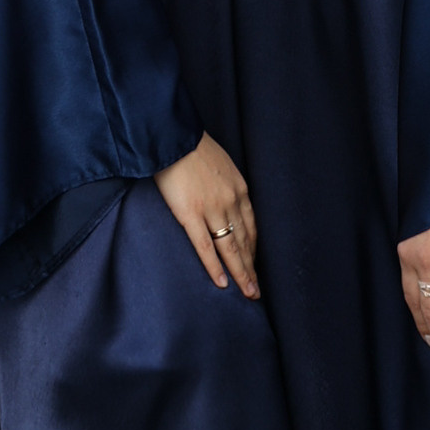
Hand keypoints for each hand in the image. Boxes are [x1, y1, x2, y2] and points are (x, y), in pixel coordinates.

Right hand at [154, 133, 260, 297]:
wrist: (173, 136)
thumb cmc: (192, 146)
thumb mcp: (220, 162)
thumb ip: (225, 183)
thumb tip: (222, 196)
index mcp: (238, 188)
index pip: (251, 226)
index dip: (253, 248)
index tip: (254, 264)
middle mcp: (230, 202)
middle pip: (245, 242)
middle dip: (251, 268)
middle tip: (256, 290)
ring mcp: (212, 210)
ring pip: (231, 249)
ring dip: (240, 274)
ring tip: (247, 294)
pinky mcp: (191, 215)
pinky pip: (205, 247)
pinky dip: (215, 267)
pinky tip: (222, 283)